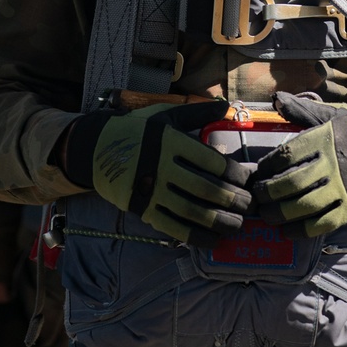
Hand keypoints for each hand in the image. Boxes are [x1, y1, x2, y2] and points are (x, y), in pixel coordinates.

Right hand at [62, 98, 251, 247]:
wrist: (96, 149)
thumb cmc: (137, 130)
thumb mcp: (165, 116)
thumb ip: (197, 113)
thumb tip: (226, 106)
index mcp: (170, 141)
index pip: (211, 161)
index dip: (235, 173)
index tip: (247, 180)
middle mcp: (161, 166)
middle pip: (205, 188)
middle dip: (233, 200)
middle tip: (250, 206)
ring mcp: (150, 190)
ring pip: (191, 211)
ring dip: (219, 221)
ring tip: (238, 225)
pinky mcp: (141, 209)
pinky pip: (172, 227)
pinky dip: (196, 236)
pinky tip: (214, 240)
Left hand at [250, 92, 346, 237]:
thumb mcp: (333, 116)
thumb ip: (302, 112)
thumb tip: (276, 98)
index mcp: (324, 139)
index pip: (285, 155)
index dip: (266, 167)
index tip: (257, 173)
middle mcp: (332, 164)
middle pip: (290, 183)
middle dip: (267, 194)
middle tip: (257, 197)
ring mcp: (343, 187)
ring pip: (304, 206)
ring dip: (280, 214)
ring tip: (267, 216)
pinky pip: (324, 224)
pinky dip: (302, 230)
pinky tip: (288, 231)